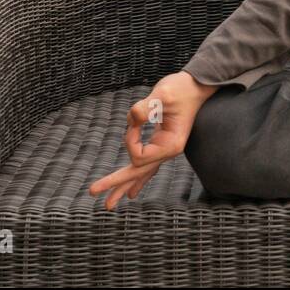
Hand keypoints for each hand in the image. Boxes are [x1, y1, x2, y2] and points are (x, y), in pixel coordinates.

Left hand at [88, 70, 217, 210]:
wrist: (196, 85)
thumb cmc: (181, 89)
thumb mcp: (163, 95)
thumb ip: (145, 108)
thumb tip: (133, 120)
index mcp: (171, 144)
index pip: (139, 155)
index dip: (130, 140)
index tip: (135, 120)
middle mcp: (168, 150)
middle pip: (138, 172)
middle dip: (115, 183)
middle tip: (92, 192)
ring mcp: (165, 148)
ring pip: (141, 173)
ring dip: (124, 185)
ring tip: (108, 203)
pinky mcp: (160, 142)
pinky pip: (146, 166)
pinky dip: (137, 178)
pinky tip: (132, 192)